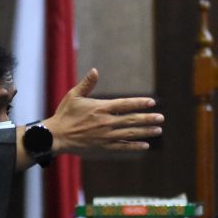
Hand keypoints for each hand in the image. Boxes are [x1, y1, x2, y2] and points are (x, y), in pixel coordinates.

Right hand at [43, 68, 163, 156]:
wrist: (56, 136)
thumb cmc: (65, 114)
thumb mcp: (74, 96)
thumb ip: (87, 84)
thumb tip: (95, 71)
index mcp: (101, 108)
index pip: (125, 104)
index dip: (139, 103)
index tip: (151, 102)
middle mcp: (106, 122)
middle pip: (131, 120)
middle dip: (148, 119)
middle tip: (161, 118)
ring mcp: (106, 136)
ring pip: (130, 134)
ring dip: (145, 132)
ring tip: (158, 130)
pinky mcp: (103, 147)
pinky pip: (122, 147)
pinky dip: (134, 146)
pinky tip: (145, 145)